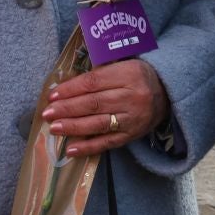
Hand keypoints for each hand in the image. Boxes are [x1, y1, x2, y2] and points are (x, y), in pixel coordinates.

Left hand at [40, 59, 169, 156]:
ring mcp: (133, 119)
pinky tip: (71, 149)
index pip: (93, 83)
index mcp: (128, 74)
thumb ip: (98, 73)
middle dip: (68, 109)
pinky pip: (107, 143)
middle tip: (47, 113)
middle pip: (94, 104)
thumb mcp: (122, 65)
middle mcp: (132, 97)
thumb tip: (64, 87)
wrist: (167, 94)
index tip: (52, 95)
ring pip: (99, 124)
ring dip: (73, 127)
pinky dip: (88, 147)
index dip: (71, 89)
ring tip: (54, 128)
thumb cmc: (137, 76)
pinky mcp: (132, 135)